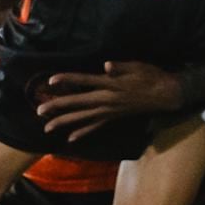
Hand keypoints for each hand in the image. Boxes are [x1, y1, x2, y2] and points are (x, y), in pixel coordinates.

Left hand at [37, 59, 186, 139]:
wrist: (166, 95)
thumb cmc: (151, 77)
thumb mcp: (138, 66)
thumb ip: (121, 67)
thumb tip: (106, 65)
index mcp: (111, 85)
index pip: (85, 81)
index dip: (68, 80)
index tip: (50, 81)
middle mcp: (107, 100)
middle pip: (78, 104)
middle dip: (58, 107)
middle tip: (38, 110)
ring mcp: (109, 111)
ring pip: (83, 118)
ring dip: (64, 123)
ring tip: (46, 127)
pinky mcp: (113, 118)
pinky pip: (95, 128)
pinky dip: (82, 133)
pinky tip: (70, 139)